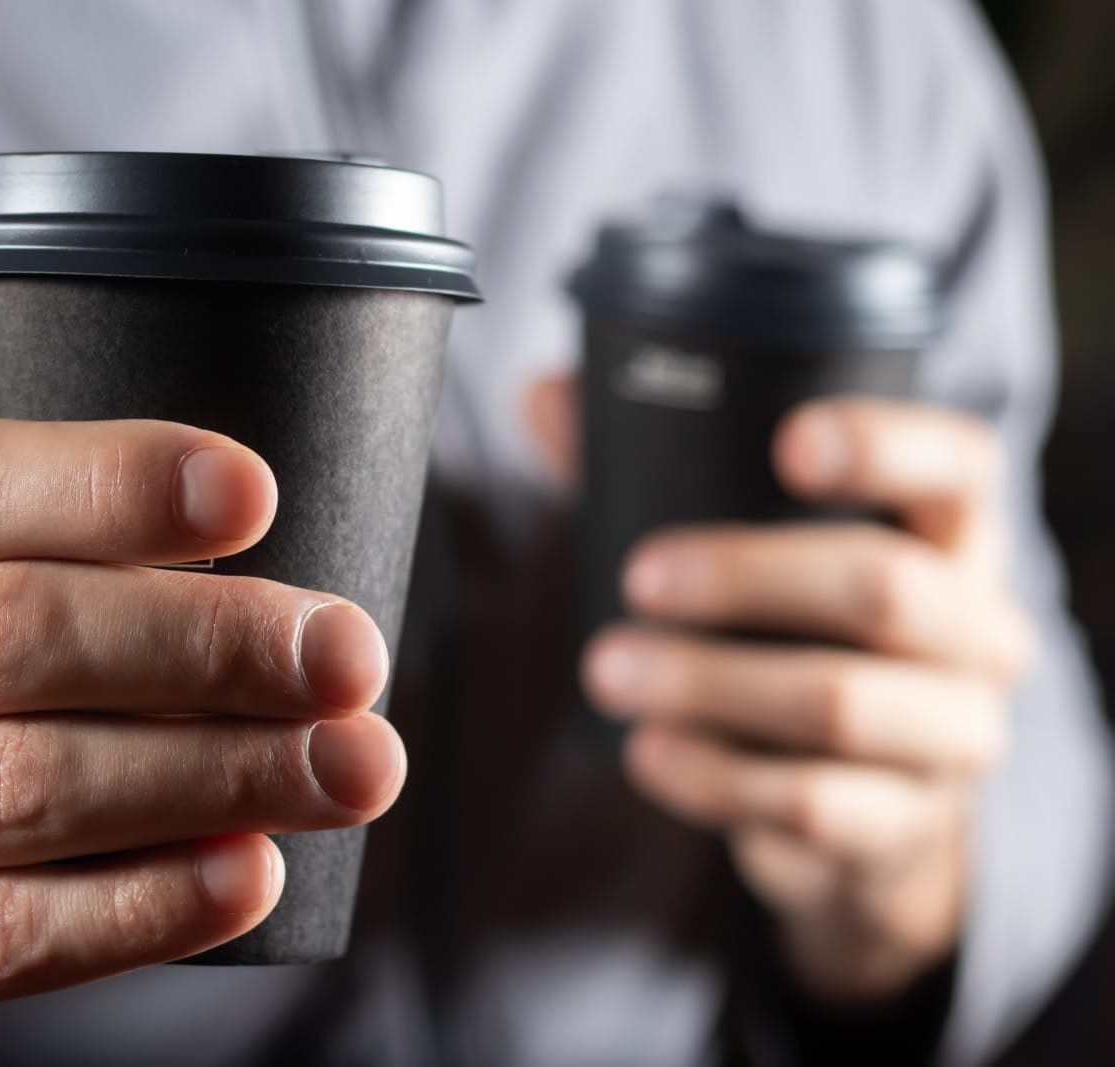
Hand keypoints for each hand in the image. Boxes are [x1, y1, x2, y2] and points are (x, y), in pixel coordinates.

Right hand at [0, 419, 404, 1064]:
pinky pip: (4, 935)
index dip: (114, 480)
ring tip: (350, 769)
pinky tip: (249, 878)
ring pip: (29, 786)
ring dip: (221, 775)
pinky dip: (149, 906)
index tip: (256, 492)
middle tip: (350, 656)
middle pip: (17, 635)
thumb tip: (229, 564)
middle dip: (213, 642)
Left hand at [530, 375, 1032, 1002]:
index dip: (886, 445)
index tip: (789, 443)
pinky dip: (715, 777)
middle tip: (637, 578)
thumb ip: (660, 463)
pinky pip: (810, 803)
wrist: (863, 806)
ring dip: (709, 684)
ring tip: (608, 671)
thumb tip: (549, 399)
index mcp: (950, 535)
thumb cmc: (799, 636)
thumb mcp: (754, 545)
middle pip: (887, 587)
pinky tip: (649, 752)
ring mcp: (953, 736)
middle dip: (745, 577)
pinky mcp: (901, 826)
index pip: (960, 466)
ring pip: (842, 704)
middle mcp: (977, 631)